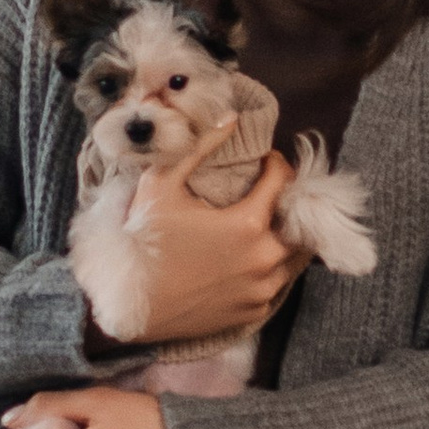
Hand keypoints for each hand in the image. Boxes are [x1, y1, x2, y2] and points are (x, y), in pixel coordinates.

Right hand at [77, 145, 313, 347]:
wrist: (127, 304)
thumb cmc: (142, 241)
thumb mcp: (162, 185)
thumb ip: (201, 147)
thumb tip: (230, 116)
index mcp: (249, 224)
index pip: (283, 181)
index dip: (276, 163)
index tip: (264, 159)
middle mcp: (265, 258)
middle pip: (301, 221)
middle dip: (288, 202)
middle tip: (268, 192)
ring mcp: (262, 289)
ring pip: (294, 256)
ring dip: (283, 236)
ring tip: (263, 224)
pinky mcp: (254, 312)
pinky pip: (276, 284)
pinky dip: (269, 267)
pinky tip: (248, 258)